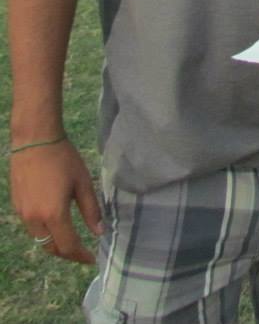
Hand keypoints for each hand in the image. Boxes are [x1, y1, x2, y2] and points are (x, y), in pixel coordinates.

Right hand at [10, 138, 102, 263]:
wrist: (35, 141)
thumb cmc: (64, 159)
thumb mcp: (83, 183)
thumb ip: (91, 210)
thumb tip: (99, 232)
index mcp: (53, 214)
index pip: (68, 246)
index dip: (81, 255)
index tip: (93, 259)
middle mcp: (34, 219)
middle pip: (51, 247)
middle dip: (68, 252)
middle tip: (83, 251)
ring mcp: (22, 214)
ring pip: (40, 239)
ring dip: (55, 243)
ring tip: (72, 239)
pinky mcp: (17, 206)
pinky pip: (32, 228)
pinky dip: (45, 232)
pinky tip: (57, 223)